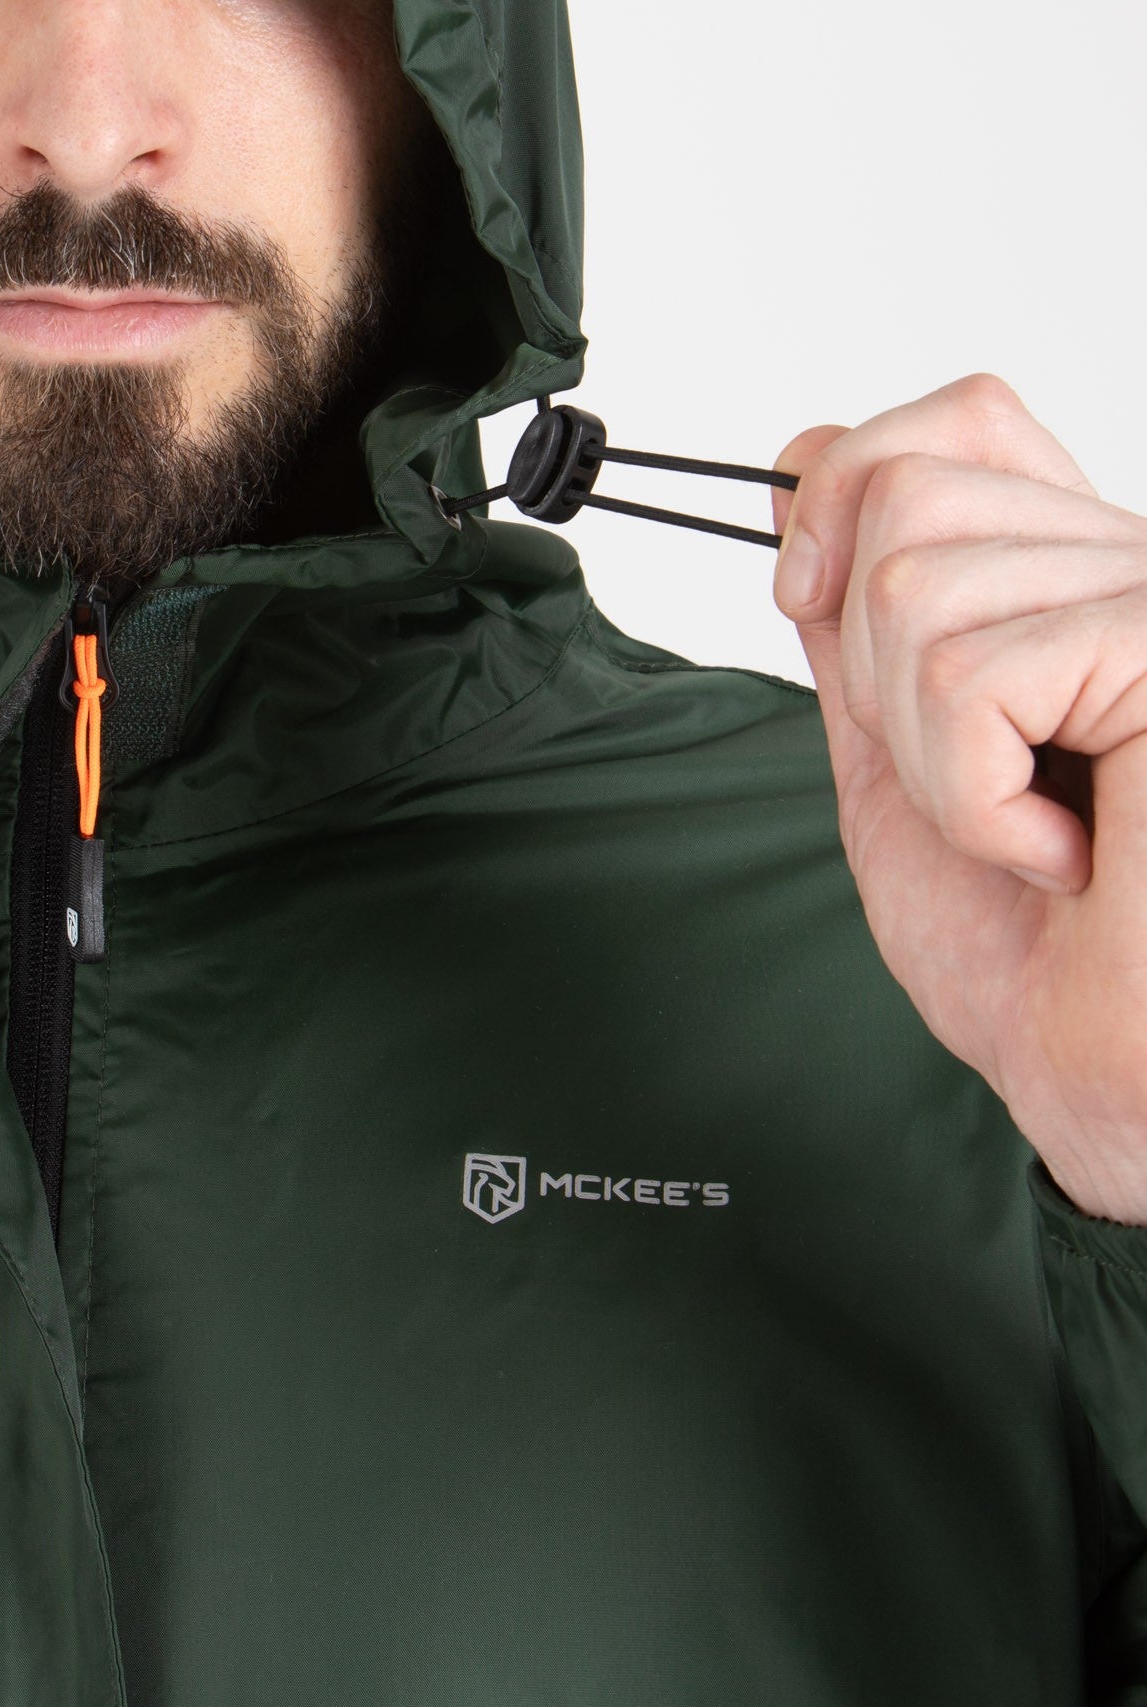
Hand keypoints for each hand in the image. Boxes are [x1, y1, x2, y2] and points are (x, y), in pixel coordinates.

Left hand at [770, 372, 1146, 1224]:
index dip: (848, 485)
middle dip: (877, 674)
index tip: (808, 597)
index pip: (958, 417)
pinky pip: (974, 677)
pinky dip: (978, 800)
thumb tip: (803, 464)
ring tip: (1028, 831)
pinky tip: (1067, 854)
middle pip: (909, 488)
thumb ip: (861, 618)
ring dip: (931, 756)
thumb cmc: (1023, 949)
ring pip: (916, 586)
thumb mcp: (898, 757)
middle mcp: (1132, 568)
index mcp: (1075, 580)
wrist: (1096, 1078)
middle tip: (974, 786)